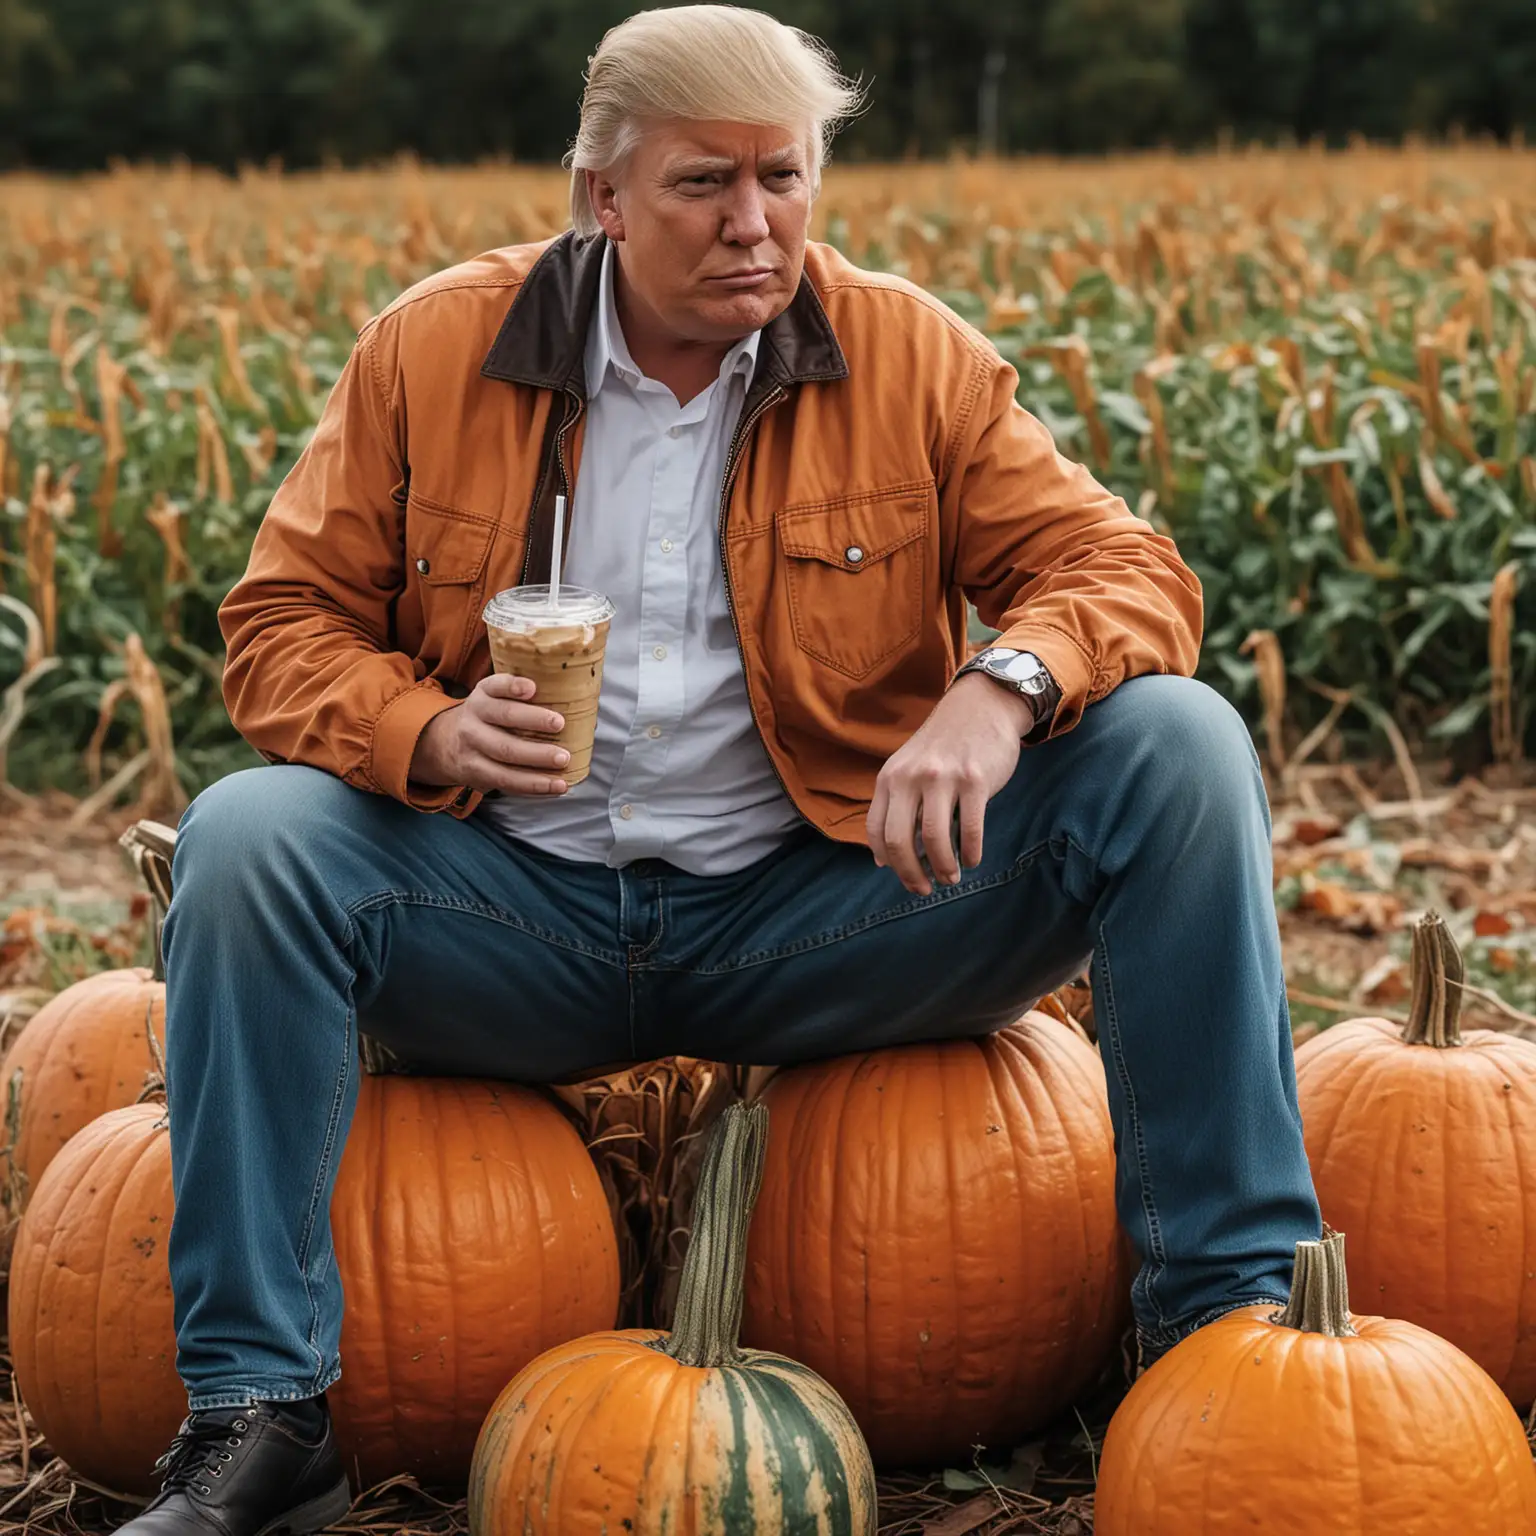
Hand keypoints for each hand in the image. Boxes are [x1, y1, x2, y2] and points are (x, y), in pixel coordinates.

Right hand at [410, 674, 570, 795]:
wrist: (445, 744)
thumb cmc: (489, 718)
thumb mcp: (493, 698)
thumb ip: (520, 696)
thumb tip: (575, 698)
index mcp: (483, 695)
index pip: (495, 685)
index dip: (513, 686)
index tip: (533, 688)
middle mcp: (474, 719)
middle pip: (503, 718)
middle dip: (533, 721)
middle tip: (560, 724)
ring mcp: (472, 748)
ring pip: (505, 754)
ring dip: (537, 758)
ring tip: (564, 759)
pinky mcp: (477, 774)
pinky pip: (507, 781)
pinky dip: (535, 785)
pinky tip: (557, 785)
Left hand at [866, 673, 1034, 894]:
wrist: (981, 706)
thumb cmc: (944, 746)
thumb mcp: (907, 768)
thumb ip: (894, 807)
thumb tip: (880, 859)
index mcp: (890, 778)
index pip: (876, 830)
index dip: (888, 861)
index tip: (902, 877)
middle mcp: (911, 778)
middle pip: (900, 840)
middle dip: (910, 874)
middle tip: (924, 890)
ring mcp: (943, 778)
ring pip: (935, 839)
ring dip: (943, 868)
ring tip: (951, 878)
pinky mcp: (975, 780)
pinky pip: (969, 828)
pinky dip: (971, 852)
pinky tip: (972, 860)